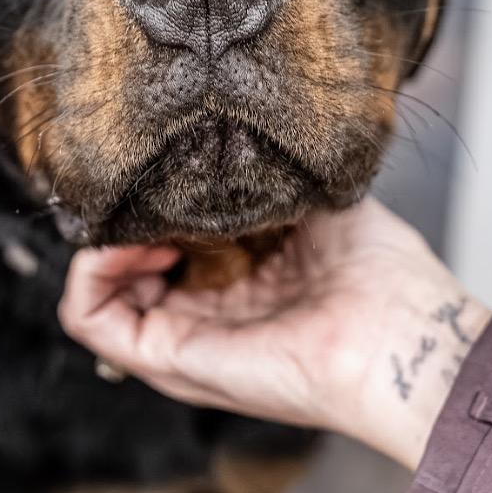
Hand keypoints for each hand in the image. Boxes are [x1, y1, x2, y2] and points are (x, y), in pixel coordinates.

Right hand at [58, 198, 490, 469]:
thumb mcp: (308, 200)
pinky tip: (134, 241)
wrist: (403, 333)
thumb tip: (218, 135)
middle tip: (149, 191)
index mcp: (235, 278)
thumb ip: (260, 175)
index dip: (152, 202)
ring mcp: (180, 337)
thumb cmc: (378, 272)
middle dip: (121, 219)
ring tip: (140, 218)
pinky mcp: (167, 357)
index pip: (160, 240)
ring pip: (94, 292)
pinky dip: (91, 272)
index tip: (172, 170)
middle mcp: (201, 310)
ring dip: (101, 243)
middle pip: (120, 267)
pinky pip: (88, 317)